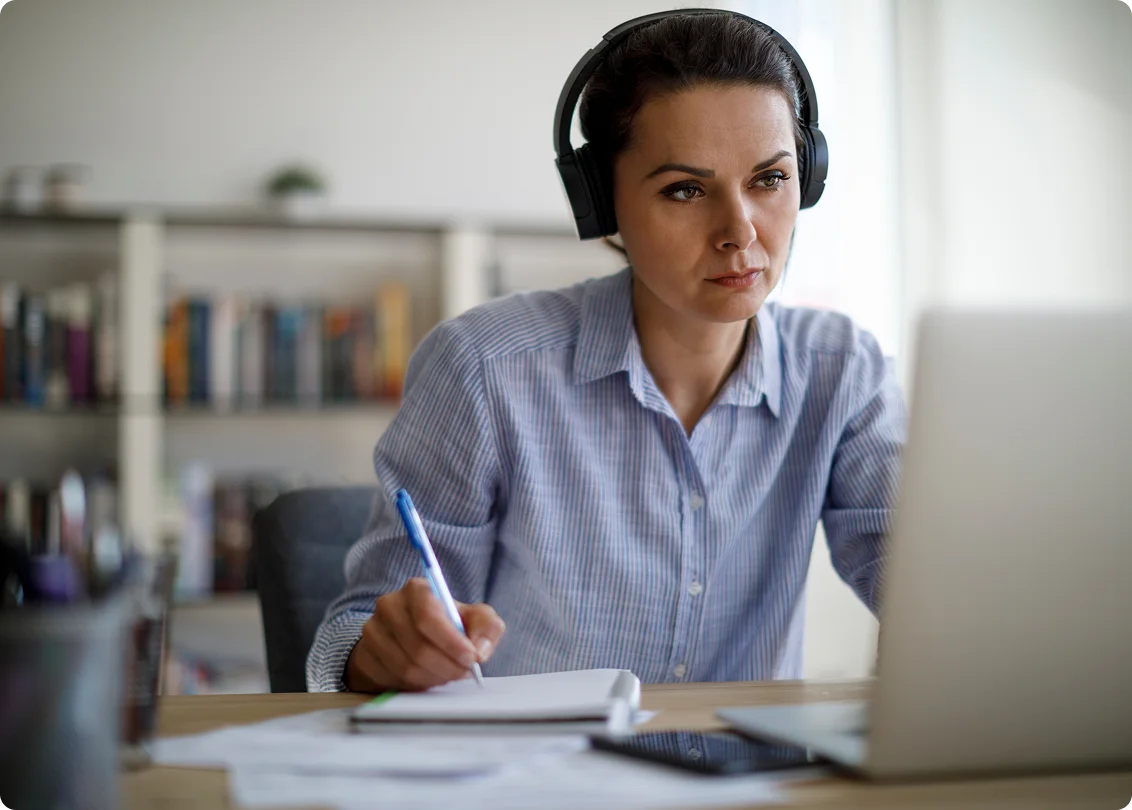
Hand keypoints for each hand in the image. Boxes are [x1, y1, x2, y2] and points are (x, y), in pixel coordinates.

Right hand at [345, 577, 504, 692]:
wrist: (414, 637)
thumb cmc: (449, 625)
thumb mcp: (475, 619)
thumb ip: (487, 627)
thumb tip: (479, 649)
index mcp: (417, 590)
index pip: (428, 616)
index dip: (451, 641)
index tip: (471, 658)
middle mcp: (389, 605)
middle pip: (417, 646)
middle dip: (447, 665)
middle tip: (464, 672)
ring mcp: (373, 631)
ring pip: (406, 666)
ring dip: (434, 676)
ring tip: (448, 673)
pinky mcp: (365, 655)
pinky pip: (393, 678)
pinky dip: (417, 683)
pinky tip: (429, 676)